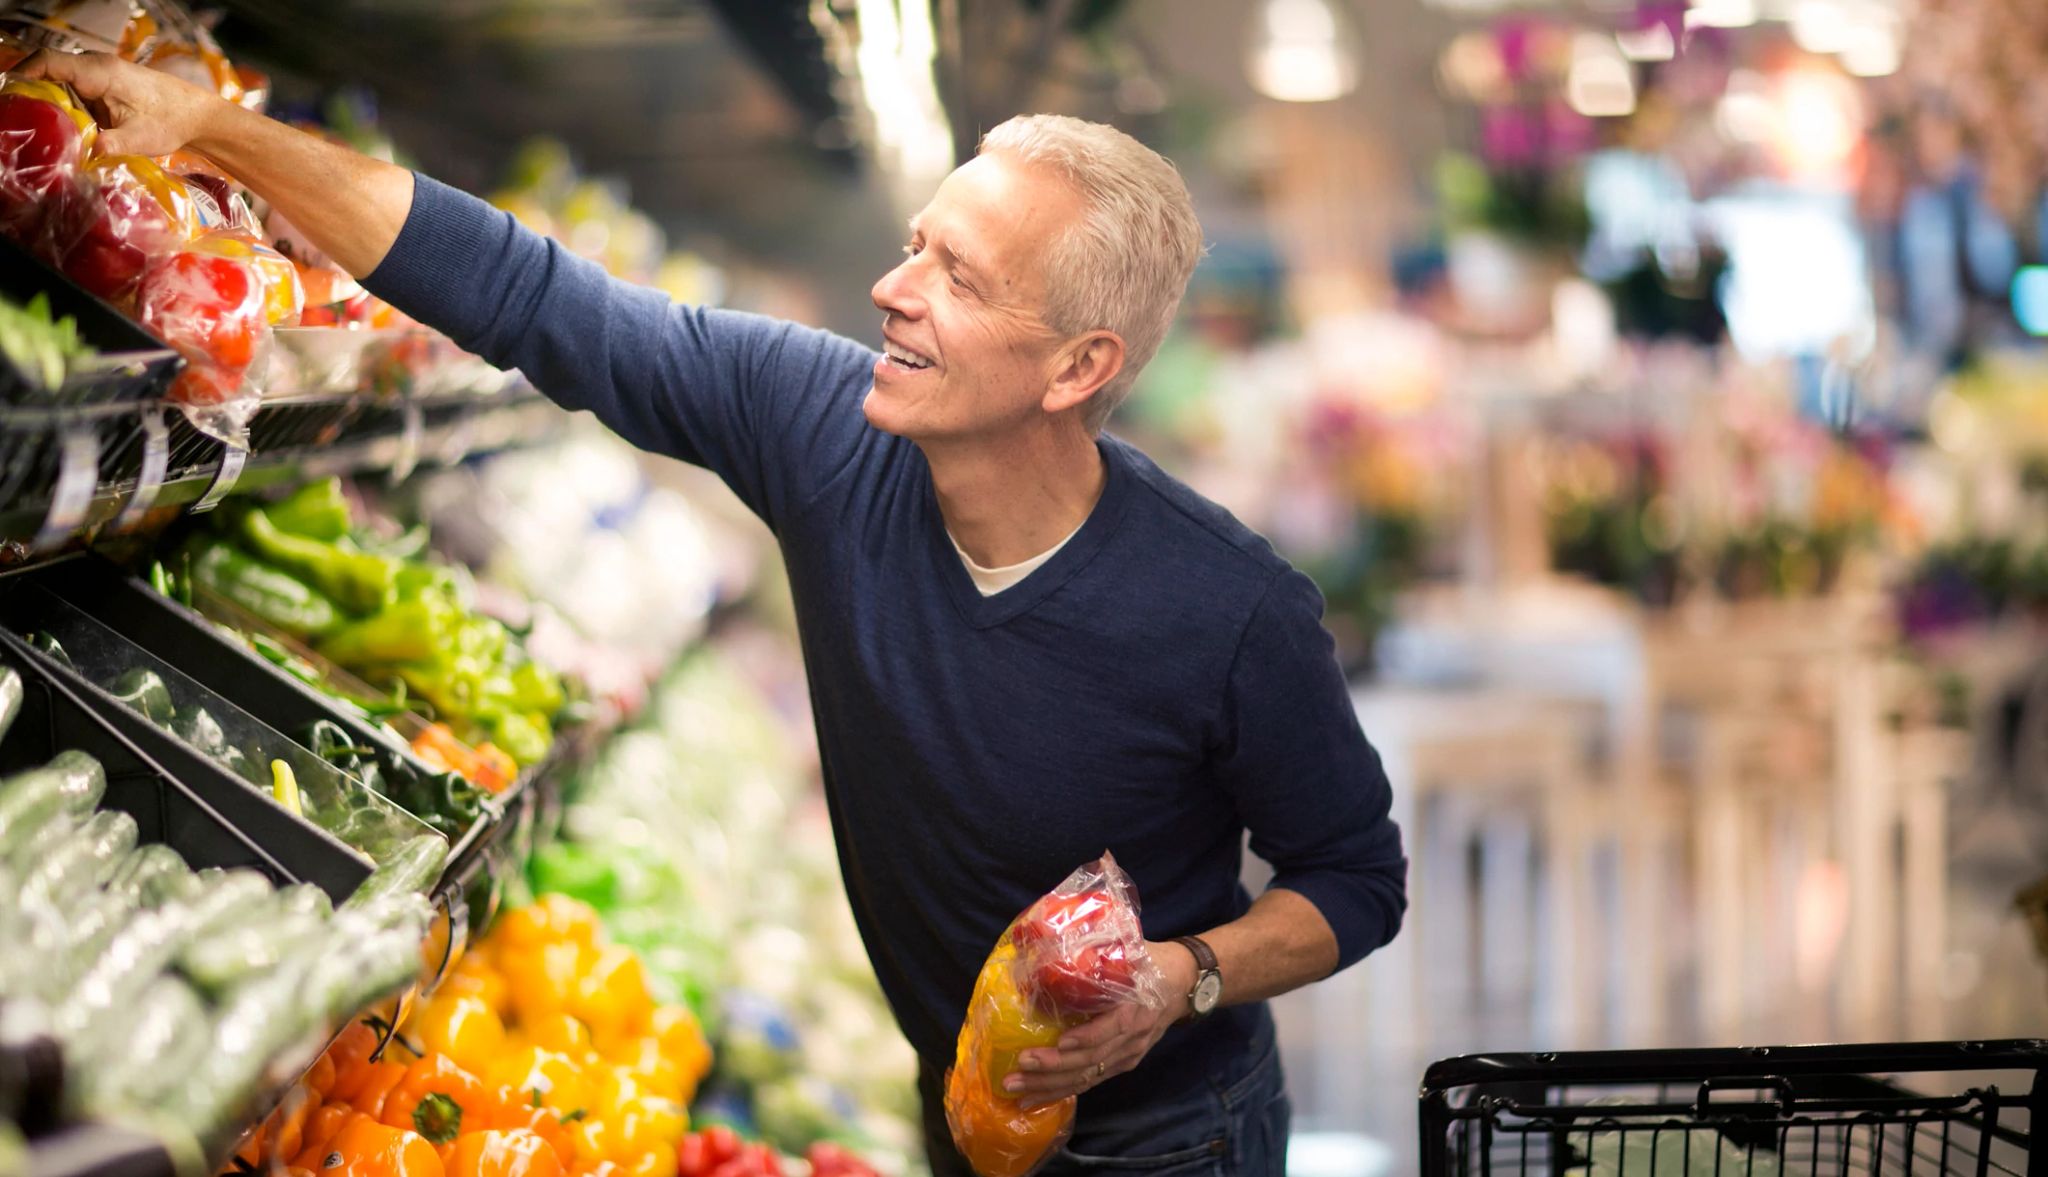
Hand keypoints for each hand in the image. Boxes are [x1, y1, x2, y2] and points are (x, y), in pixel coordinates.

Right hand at [17, 49, 221, 157]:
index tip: (9, 94)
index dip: (23, 73)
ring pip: (57, 86)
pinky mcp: (99, 88)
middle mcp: (94, 68)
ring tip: (39, 130)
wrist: (196, 115)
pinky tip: (63, 132)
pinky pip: (70, 94)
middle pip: (46, 74)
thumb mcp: (143, 139)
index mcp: (100, 72)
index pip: (47, 60)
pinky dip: (63, 110)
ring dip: (48, 106)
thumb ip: (114, 144)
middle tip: (21, 122)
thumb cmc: (172, 121)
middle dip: (30, 96)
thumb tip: (90, 151)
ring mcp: (96, 77)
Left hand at [1002, 940, 1195, 1107]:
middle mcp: (1133, 1037)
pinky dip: (1062, 1091)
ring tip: (1017, 1089)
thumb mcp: (1130, 949)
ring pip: (1088, 1077)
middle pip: (1092, 1060)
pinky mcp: (1123, 1063)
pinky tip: (1034, 1098)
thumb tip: (1048, 936)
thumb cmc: (1150, 962)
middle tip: (1018, 1066)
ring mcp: (1128, 1054)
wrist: (1184, 983)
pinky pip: (1090, 1082)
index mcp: (1136, 1007)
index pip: (1112, 1028)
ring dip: (1050, 1086)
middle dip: (1053, 1067)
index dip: (1086, 1037)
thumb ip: (1098, 948)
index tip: (1059, 1041)